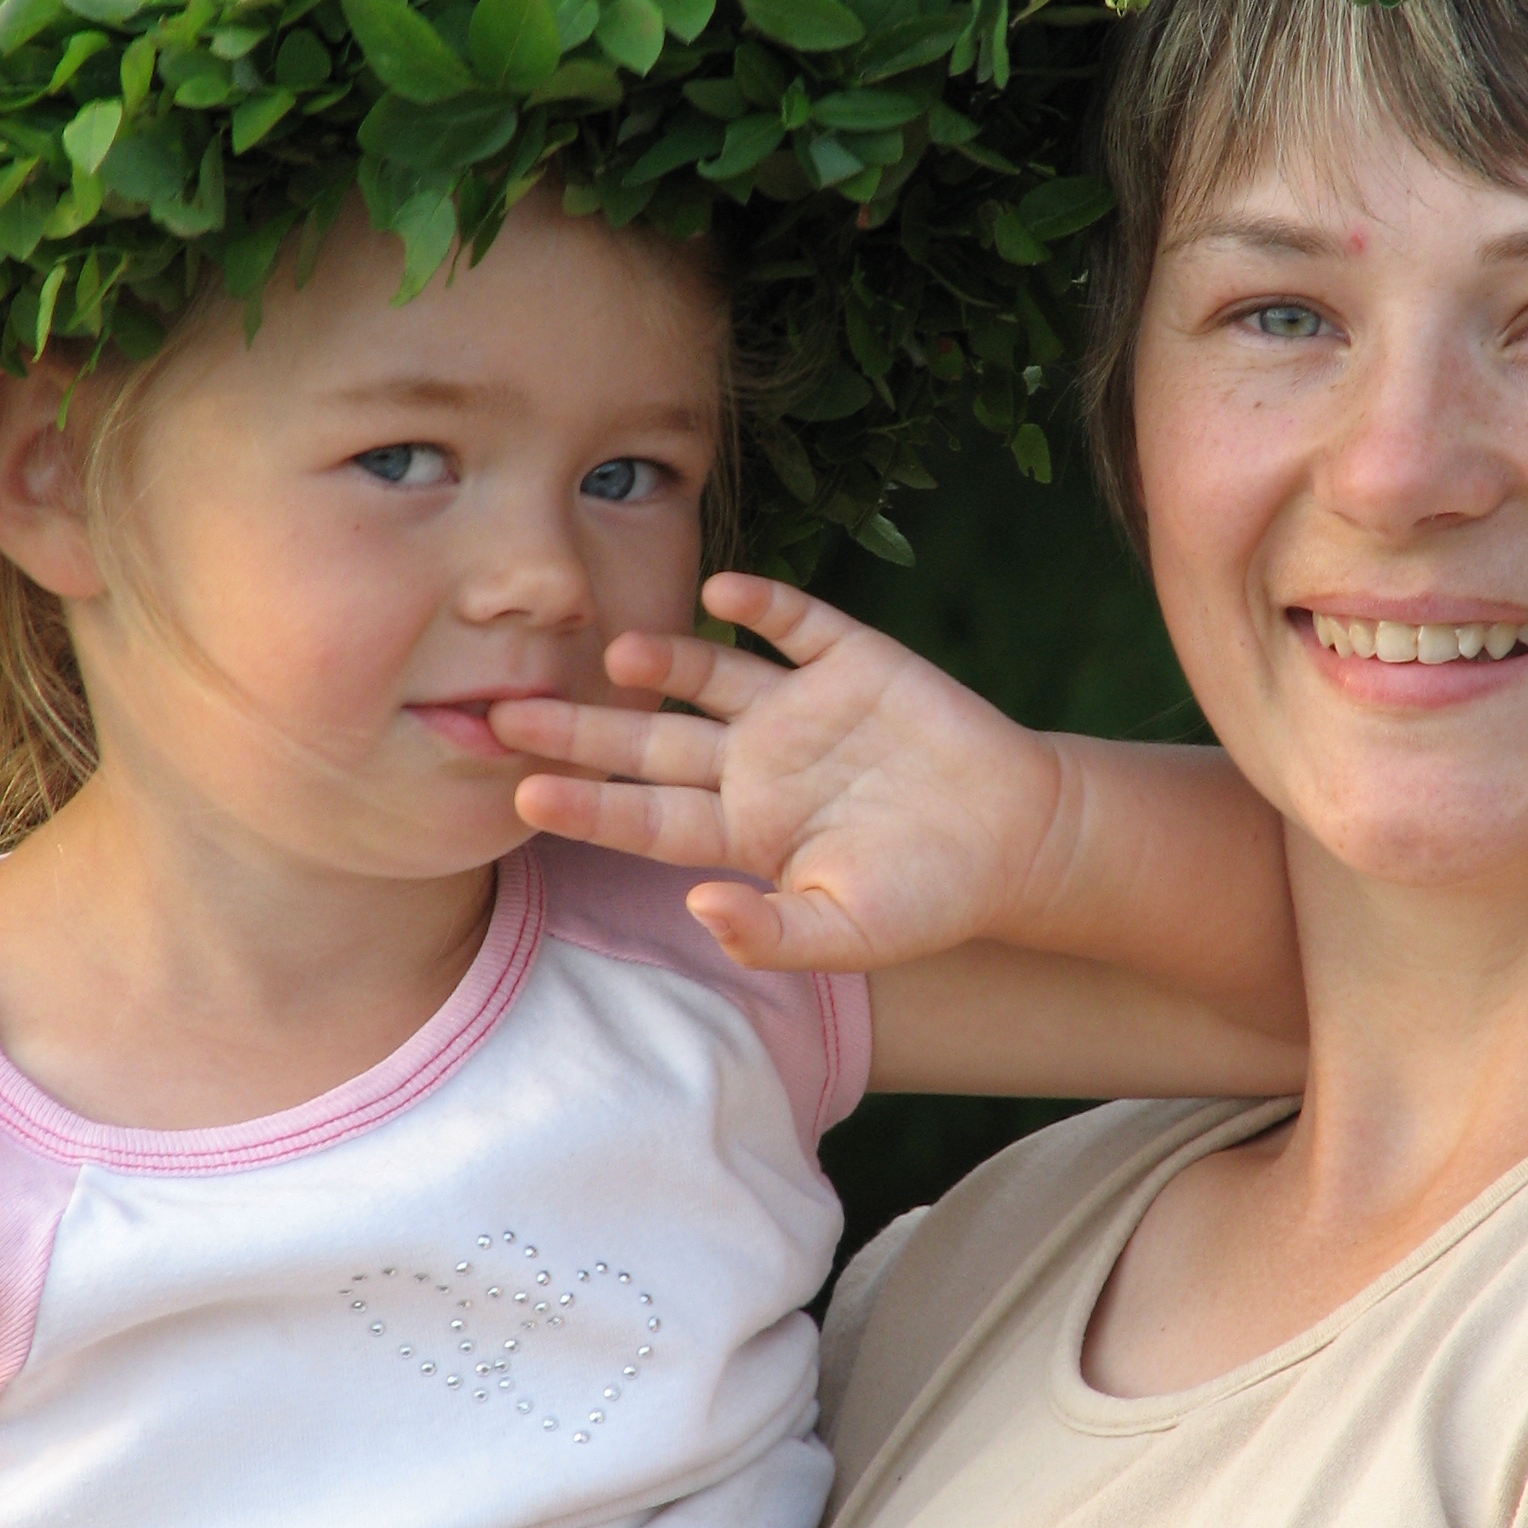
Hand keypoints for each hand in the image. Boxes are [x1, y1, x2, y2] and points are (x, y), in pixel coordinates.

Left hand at [491, 573, 1067, 971]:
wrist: (1021, 836)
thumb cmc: (933, 895)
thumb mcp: (853, 934)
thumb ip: (774, 931)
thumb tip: (699, 910)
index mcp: (746, 831)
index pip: (647, 817)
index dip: (587, 806)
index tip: (522, 793)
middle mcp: (757, 763)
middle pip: (652, 742)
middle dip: (583, 730)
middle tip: (506, 711)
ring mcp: (802, 708)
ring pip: (712, 676)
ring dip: (667, 661)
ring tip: (617, 654)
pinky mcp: (855, 661)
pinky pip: (798, 625)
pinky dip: (763, 607)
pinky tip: (723, 594)